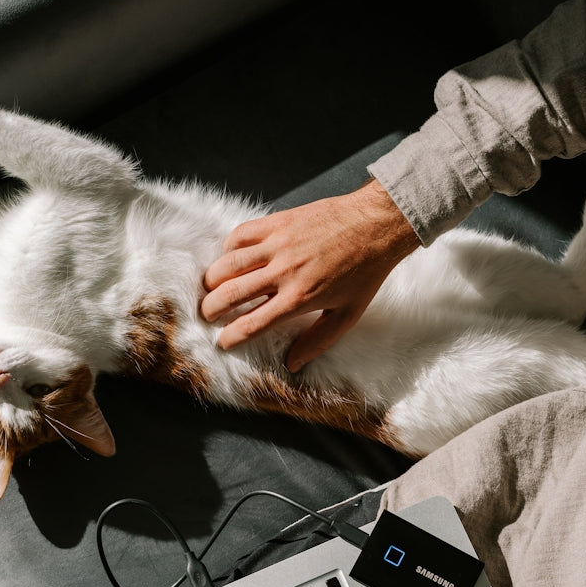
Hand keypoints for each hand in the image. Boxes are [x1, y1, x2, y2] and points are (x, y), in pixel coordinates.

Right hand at [201, 179, 419, 371]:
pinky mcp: (278, 222)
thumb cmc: (365, 271)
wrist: (377, 225)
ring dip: (212, 280)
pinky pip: (240, 235)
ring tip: (210, 289)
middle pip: (231, 294)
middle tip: (208, 314)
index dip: (231, 337)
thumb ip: (318, 341)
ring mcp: (279, 244)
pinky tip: (230, 258)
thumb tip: (293, 364)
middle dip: (211, 309)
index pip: (253, 324)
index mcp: (300, 298)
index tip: (222, 342)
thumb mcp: (347, 314)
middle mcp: (284, 272)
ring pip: (228, 264)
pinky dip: (228, 248)